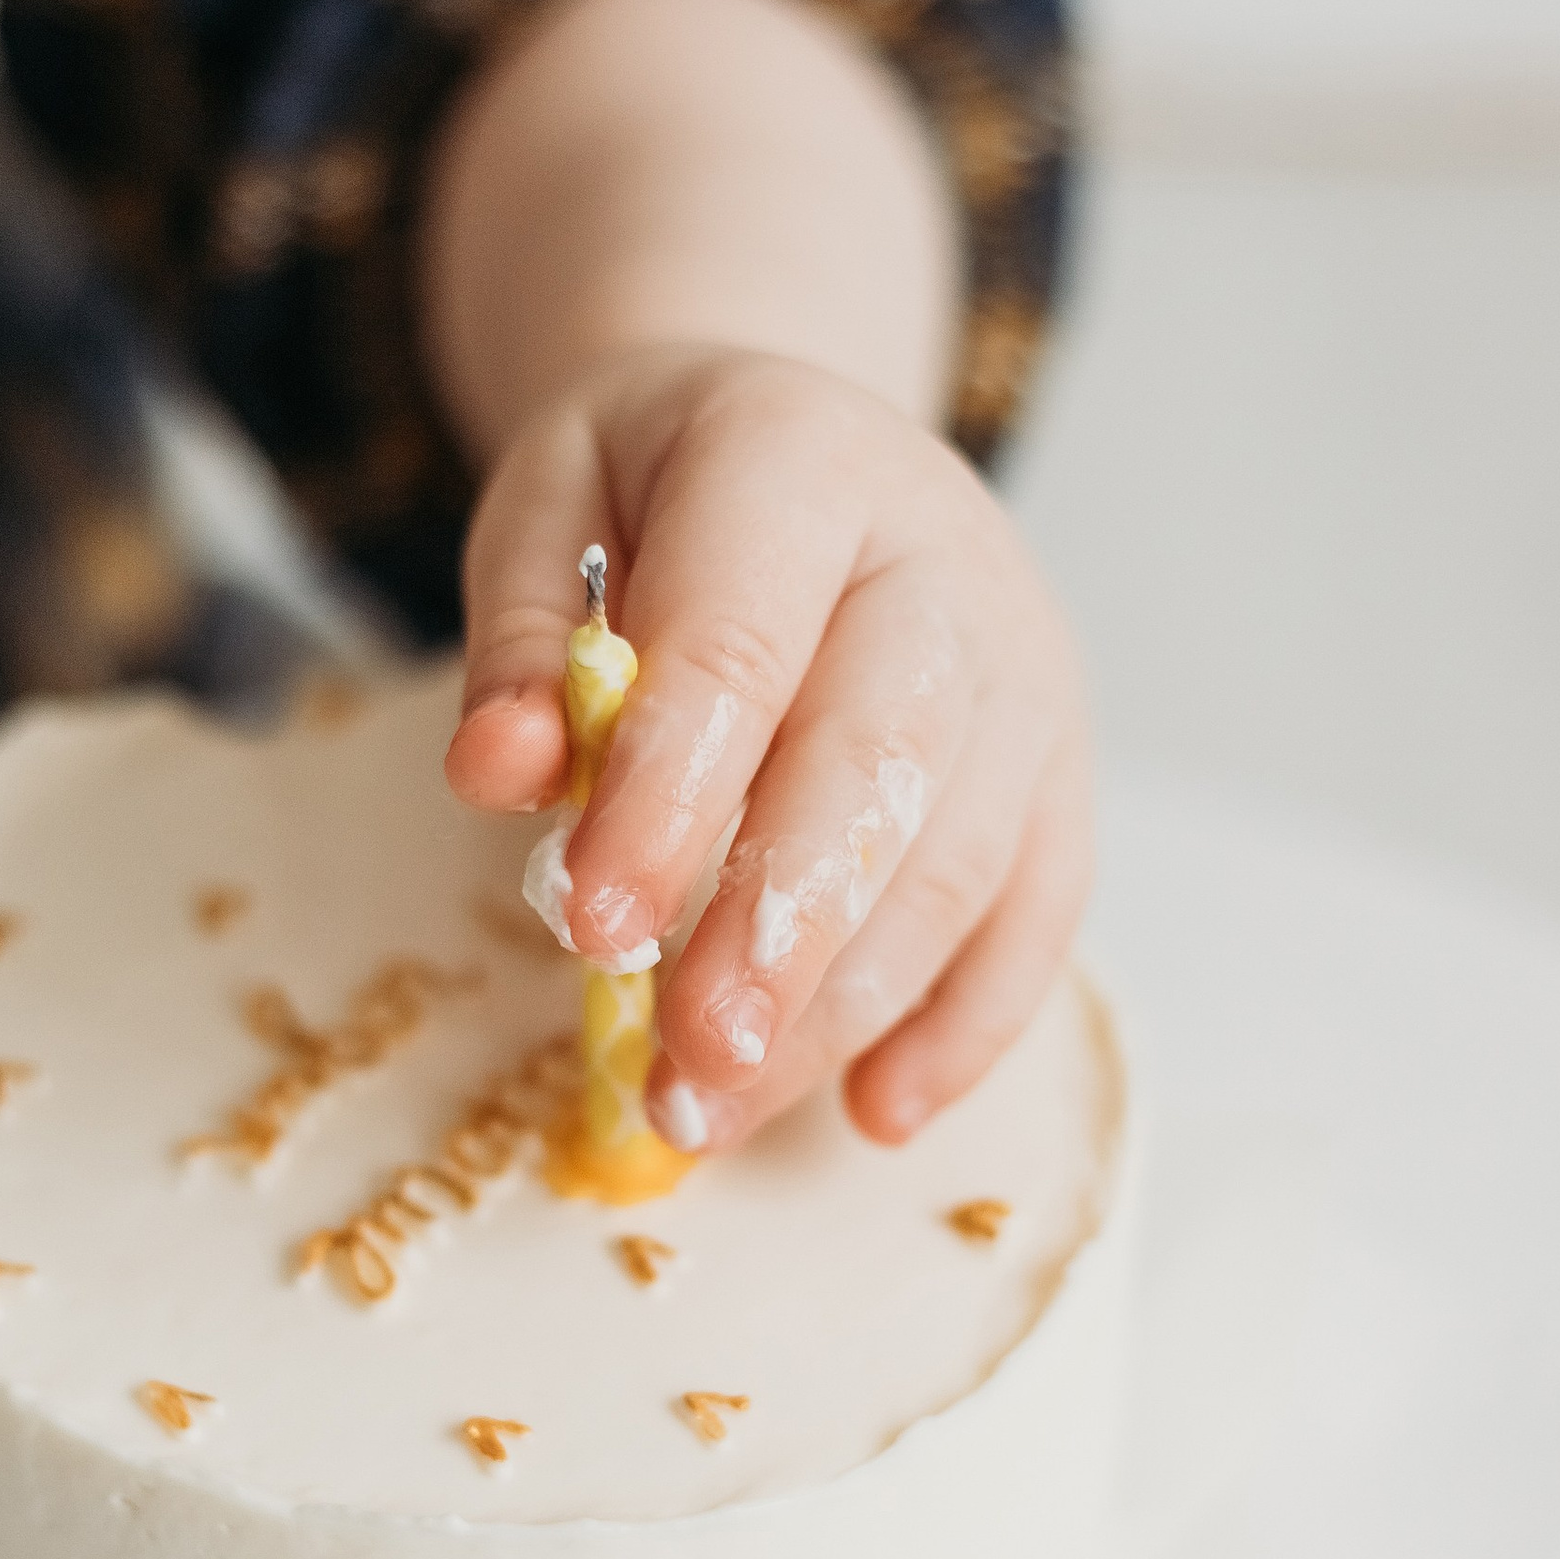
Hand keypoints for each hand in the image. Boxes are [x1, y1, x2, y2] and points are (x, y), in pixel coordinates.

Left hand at [445, 348, 1092, 1153]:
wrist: (809, 446)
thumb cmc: (663, 491)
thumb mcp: (548, 511)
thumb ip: (521, 644)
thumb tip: (497, 772)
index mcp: (800, 465)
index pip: (739, 647)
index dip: (668, 796)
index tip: (592, 926)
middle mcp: (943, 562)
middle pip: (877, 766)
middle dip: (777, 934)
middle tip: (687, 1063)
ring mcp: (1024, 669)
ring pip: (960, 858)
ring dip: (842, 1007)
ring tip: (718, 1110)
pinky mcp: (1061, 762)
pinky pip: (1039, 908)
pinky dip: (964, 1025)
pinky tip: (872, 1112)